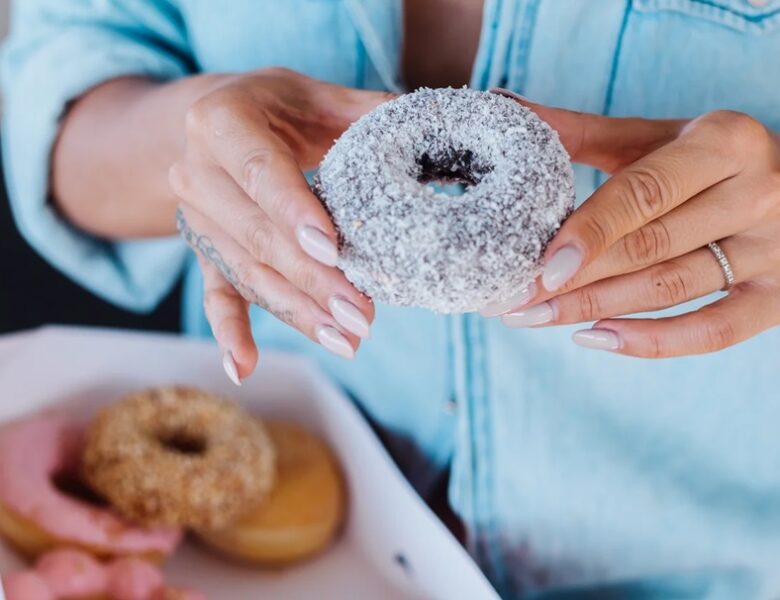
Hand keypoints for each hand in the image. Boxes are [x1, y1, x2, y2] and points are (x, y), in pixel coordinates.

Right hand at [170, 68, 394, 382]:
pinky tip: (245, 369)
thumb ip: (367, 112)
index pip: (260, 172)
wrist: (216, 124)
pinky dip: (230, 333)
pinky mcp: (204, 252)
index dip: (295, 213)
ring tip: (344, 341)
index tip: (333, 250)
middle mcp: (197, 173)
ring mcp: (197, 219)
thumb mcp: (317, 95)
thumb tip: (433, 126)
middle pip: (257, 236)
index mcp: (221, 122)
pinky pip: (216, 294)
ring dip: (296, 311)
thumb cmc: (278, 107)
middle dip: (311, 280)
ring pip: (248, 273)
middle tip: (361, 316)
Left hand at [489, 91, 779, 357]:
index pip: (645, 193)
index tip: (540, 267)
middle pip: (651, 247)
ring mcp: (775, 248)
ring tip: (534, 318)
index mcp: (724, 143)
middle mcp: (758, 193)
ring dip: (596, 311)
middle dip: (576, 281)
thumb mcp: (653, 137)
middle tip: (516, 300)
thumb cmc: (703, 160)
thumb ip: (580, 130)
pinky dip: (652, 343)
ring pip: (672, 289)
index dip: (590, 232)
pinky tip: (594, 338)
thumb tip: (502, 107)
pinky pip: (714, 331)